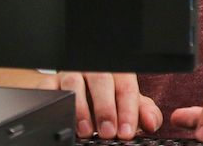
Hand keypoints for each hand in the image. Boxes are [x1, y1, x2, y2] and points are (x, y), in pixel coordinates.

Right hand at [36, 72, 161, 138]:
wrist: (74, 92)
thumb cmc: (105, 98)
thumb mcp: (126, 104)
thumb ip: (143, 112)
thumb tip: (152, 123)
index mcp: (116, 72)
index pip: (126, 87)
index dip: (128, 110)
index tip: (126, 132)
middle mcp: (94, 69)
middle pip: (101, 81)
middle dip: (106, 109)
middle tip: (108, 133)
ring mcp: (70, 74)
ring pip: (74, 82)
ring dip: (81, 109)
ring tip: (87, 131)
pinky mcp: (50, 83)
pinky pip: (50, 89)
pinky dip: (56, 103)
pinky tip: (64, 118)